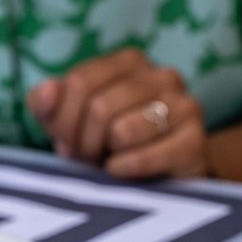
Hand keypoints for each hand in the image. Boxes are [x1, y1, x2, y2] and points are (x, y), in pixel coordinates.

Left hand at [27, 48, 209, 179]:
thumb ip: (46, 104)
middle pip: (98, 107)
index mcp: (130, 61)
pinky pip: (145, 156)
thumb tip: (47, 90)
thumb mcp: (70, 123)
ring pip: (122, 131)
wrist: (164, 179)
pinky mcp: (195, 141)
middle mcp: (161, 75)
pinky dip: (125, 169)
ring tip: (111, 161)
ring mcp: (183, 105)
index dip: (63, 120)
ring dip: (106, 156)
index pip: (79, 83)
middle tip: (90, 157)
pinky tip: (124, 170)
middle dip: (84, 142)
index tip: (67, 141)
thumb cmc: (110, 146)